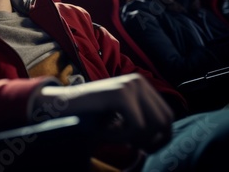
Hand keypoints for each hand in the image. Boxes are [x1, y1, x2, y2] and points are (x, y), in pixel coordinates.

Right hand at [31, 73, 172, 152]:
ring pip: (153, 125)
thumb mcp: (121, 118)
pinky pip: (136, 126)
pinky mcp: (120, 93)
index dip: (160, 138)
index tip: (142, 148)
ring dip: (133, 139)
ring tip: (112, 136)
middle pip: (165, 121)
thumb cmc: (88, 116)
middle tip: (128, 145)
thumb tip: (164, 138)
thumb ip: (142, 122)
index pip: (168, 116)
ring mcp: (130, 84)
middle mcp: (139, 81)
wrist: (60, 107)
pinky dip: (121, 137)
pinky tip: (104, 132)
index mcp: (142, 85)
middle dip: (150, 141)